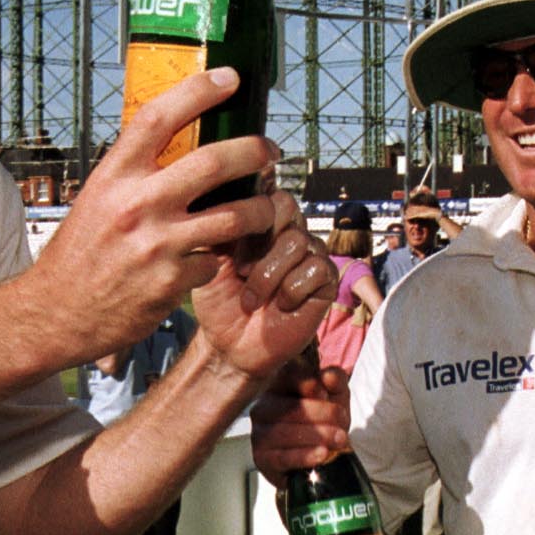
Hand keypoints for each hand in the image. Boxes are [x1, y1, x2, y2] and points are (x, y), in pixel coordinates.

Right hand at [30, 68, 282, 362]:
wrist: (56, 312)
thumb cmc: (79, 253)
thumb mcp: (97, 198)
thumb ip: (134, 174)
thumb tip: (175, 145)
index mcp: (114, 175)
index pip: (160, 117)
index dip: (199, 91)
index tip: (229, 78)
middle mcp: (137, 203)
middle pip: (214, 162)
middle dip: (254, 151)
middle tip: (269, 151)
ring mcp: (157, 243)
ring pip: (234, 216)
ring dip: (261, 211)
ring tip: (267, 208)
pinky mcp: (172, 281)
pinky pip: (214, 261)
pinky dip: (219, 260)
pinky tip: (217, 260)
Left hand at [189, 192, 336, 385]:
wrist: (230, 345)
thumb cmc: (219, 302)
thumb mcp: (209, 256)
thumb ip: (218, 221)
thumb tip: (221, 189)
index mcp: (261, 221)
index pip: (265, 191)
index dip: (248, 214)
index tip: (230, 249)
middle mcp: (288, 231)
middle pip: (285, 206)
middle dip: (258, 242)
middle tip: (241, 270)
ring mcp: (310, 254)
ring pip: (296, 240)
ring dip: (267, 275)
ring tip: (252, 297)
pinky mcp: (325, 280)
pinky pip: (315, 268)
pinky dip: (291, 290)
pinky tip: (280, 306)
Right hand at [250, 361, 351, 486]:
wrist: (322, 458)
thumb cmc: (325, 421)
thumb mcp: (336, 397)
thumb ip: (336, 381)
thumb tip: (328, 376)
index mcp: (278, 385)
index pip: (287, 376)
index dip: (308, 384)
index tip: (326, 395)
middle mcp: (263, 407)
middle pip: (288, 407)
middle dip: (321, 413)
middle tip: (343, 421)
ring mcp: (259, 433)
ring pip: (284, 432)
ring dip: (317, 435)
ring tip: (340, 439)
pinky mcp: (262, 458)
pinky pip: (281, 457)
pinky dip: (304, 456)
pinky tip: (322, 454)